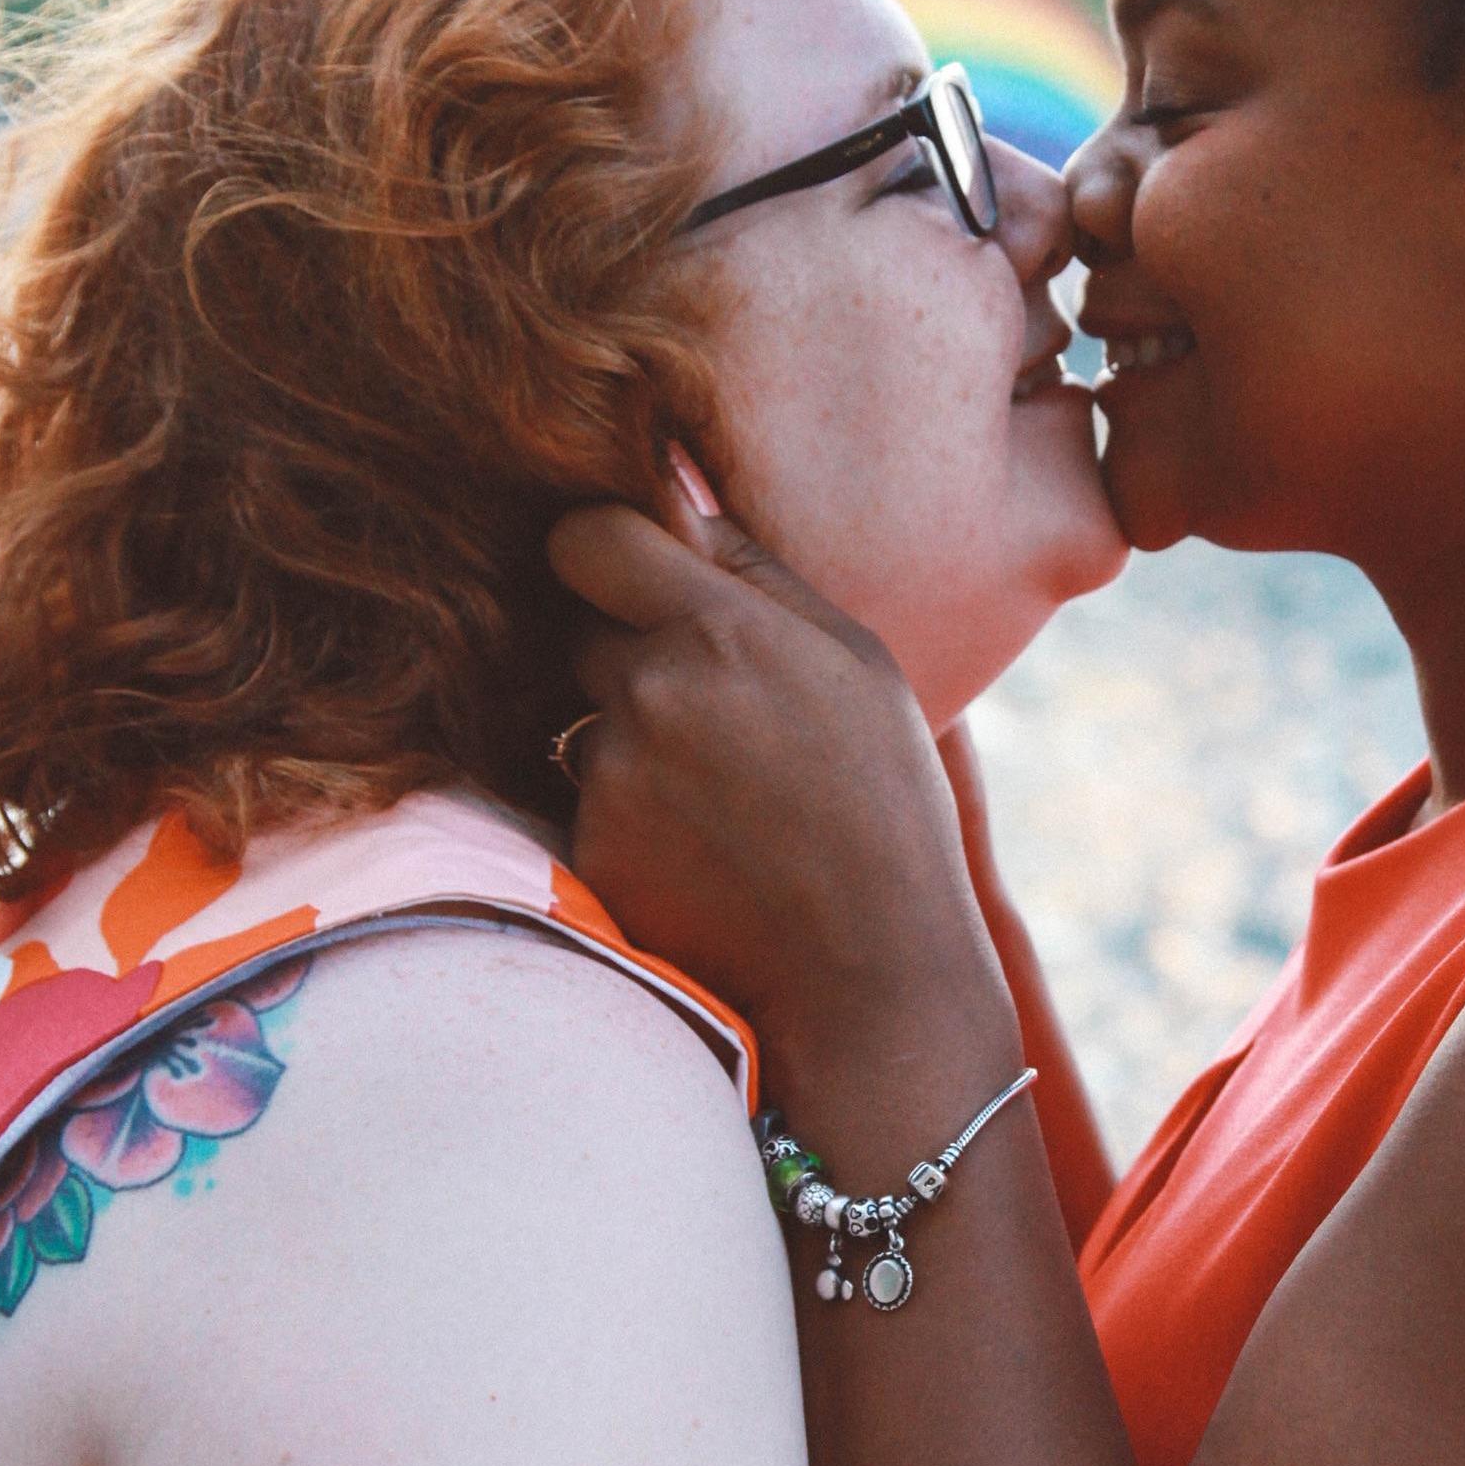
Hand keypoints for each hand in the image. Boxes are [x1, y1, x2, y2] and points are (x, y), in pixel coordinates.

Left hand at [545, 499, 1013, 1067]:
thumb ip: (755, 570)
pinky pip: (585, 800)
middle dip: (628, 652)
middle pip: (579, 630)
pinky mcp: (586, 851)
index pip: (585, 537)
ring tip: (725, 798)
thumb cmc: (885, 803)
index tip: (634, 574)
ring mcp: (608, 778)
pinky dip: (628, 815)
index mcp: (717, 630)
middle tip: (716, 710)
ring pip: (585, 720)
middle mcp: (646, 694)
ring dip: (631, 740)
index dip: (604, 551)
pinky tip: (704, 850)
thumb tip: (675, 491)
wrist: (868, 974)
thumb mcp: (856, 663)